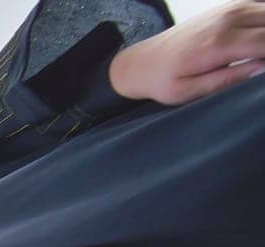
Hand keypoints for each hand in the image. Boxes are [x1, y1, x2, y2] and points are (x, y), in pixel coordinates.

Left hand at [110, 0, 264, 104]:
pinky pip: (260, 7)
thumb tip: (264, 68)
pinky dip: (263, 21)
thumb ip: (230, 79)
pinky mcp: (228, 7)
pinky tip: (258, 37)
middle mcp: (227, 20)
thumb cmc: (164, 80)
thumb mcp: (192, 90)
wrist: (142, 61)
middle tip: (261, 60)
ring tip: (259, 52)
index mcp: (219, 43)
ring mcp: (228, 9)